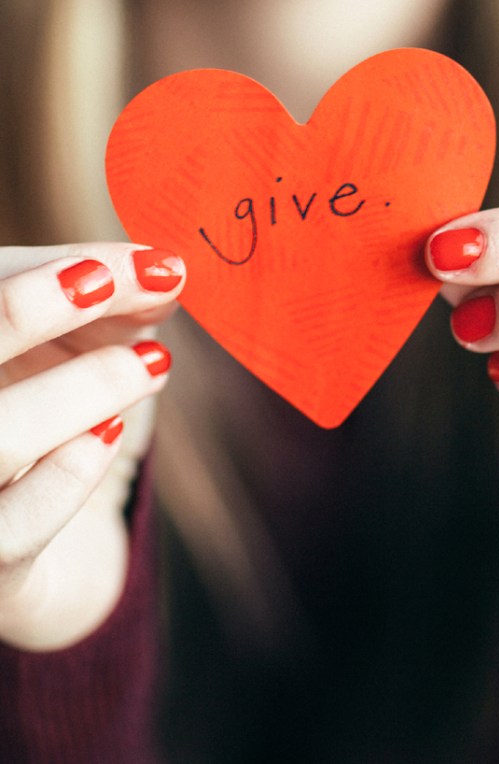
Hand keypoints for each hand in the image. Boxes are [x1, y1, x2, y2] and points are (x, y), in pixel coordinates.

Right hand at [0, 243, 184, 650]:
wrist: (48, 556)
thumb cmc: (52, 431)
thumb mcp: (73, 356)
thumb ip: (106, 309)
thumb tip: (164, 274)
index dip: (50, 266)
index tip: (150, 261)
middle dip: (41, 306)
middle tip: (137, 284)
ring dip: (81, 389)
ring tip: (154, 365)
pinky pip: (14, 527)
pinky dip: (66, 474)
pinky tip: (108, 433)